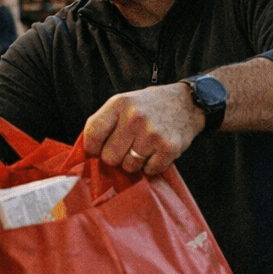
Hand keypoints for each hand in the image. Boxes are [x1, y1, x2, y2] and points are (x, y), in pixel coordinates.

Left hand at [82, 83, 203, 174]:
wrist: (187, 103)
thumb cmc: (149, 106)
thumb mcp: (124, 103)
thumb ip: (105, 123)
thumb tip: (85, 154)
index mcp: (119, 103)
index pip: (92, 134)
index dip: (92, 148)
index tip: (97, 150)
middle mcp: (135, 117)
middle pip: (109, 157)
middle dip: (116, 157)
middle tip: (127, 147)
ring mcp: (152, 134)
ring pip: (129, 166)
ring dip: (134, 163)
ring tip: (143, 147)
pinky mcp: (168, 148)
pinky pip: (149, 171)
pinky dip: (151, 166)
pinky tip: (156, 152)